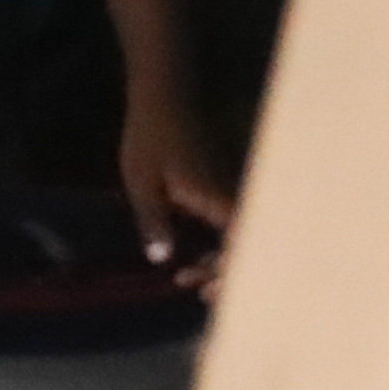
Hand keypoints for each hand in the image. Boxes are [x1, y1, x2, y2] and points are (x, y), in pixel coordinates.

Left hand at [119, 92, 236, 283]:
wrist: (164, 98)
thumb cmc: (149, 138)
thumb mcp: (141, 182)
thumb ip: (153, 220)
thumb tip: (162, 259)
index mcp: (216, 196)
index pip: (239, 240)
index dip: (230, 269)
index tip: (204, 287)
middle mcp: (232, 194)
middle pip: (247, 242)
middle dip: (228, 272)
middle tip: (198, 291)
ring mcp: (232, 190)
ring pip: (243, 234)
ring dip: (224, 260)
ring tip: (190, 279)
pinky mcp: (225, 188)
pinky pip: (235, 223)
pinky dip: (222, 244)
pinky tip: (198, 257)